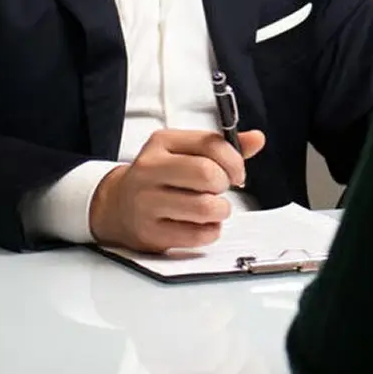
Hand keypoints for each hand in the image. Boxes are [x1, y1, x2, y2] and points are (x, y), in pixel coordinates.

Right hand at [89, 128, 264, 252]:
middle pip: (208, 174)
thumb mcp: (185, 152)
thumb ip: (222, 147)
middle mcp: (150, 169)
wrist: (115, 205)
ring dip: (220, 210)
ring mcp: (147, 202)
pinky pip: (198, 235)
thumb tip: (257, 139)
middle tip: (220, 190)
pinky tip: (203, 225)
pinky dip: (210, 231)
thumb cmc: (159, 177)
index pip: (210, 143)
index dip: (234, 160)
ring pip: (205, 207)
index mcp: (162, 142)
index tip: (236, 172)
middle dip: (224, 185)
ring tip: (212, 208)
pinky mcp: (150, 232)